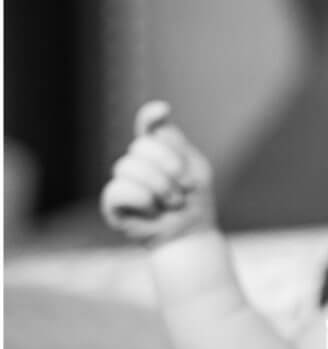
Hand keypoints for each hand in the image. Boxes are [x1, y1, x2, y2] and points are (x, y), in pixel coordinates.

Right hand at [99, 102, 215, 244]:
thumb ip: (174, 142)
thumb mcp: (194, 168)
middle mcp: (136, 162)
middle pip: (142, 145)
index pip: (147, 126)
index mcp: (156, 151)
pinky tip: (153, 210)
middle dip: (169, 167)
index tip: (164, 111)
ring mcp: (123, 181)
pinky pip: (118, 189)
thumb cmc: (193, 204)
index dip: (150, 116)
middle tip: (183, 189)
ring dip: (159, 186)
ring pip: (129, 165)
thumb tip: (160, 112)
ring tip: (173, 203)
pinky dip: (141, 199)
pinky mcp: (112, 204)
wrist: (192, 237)